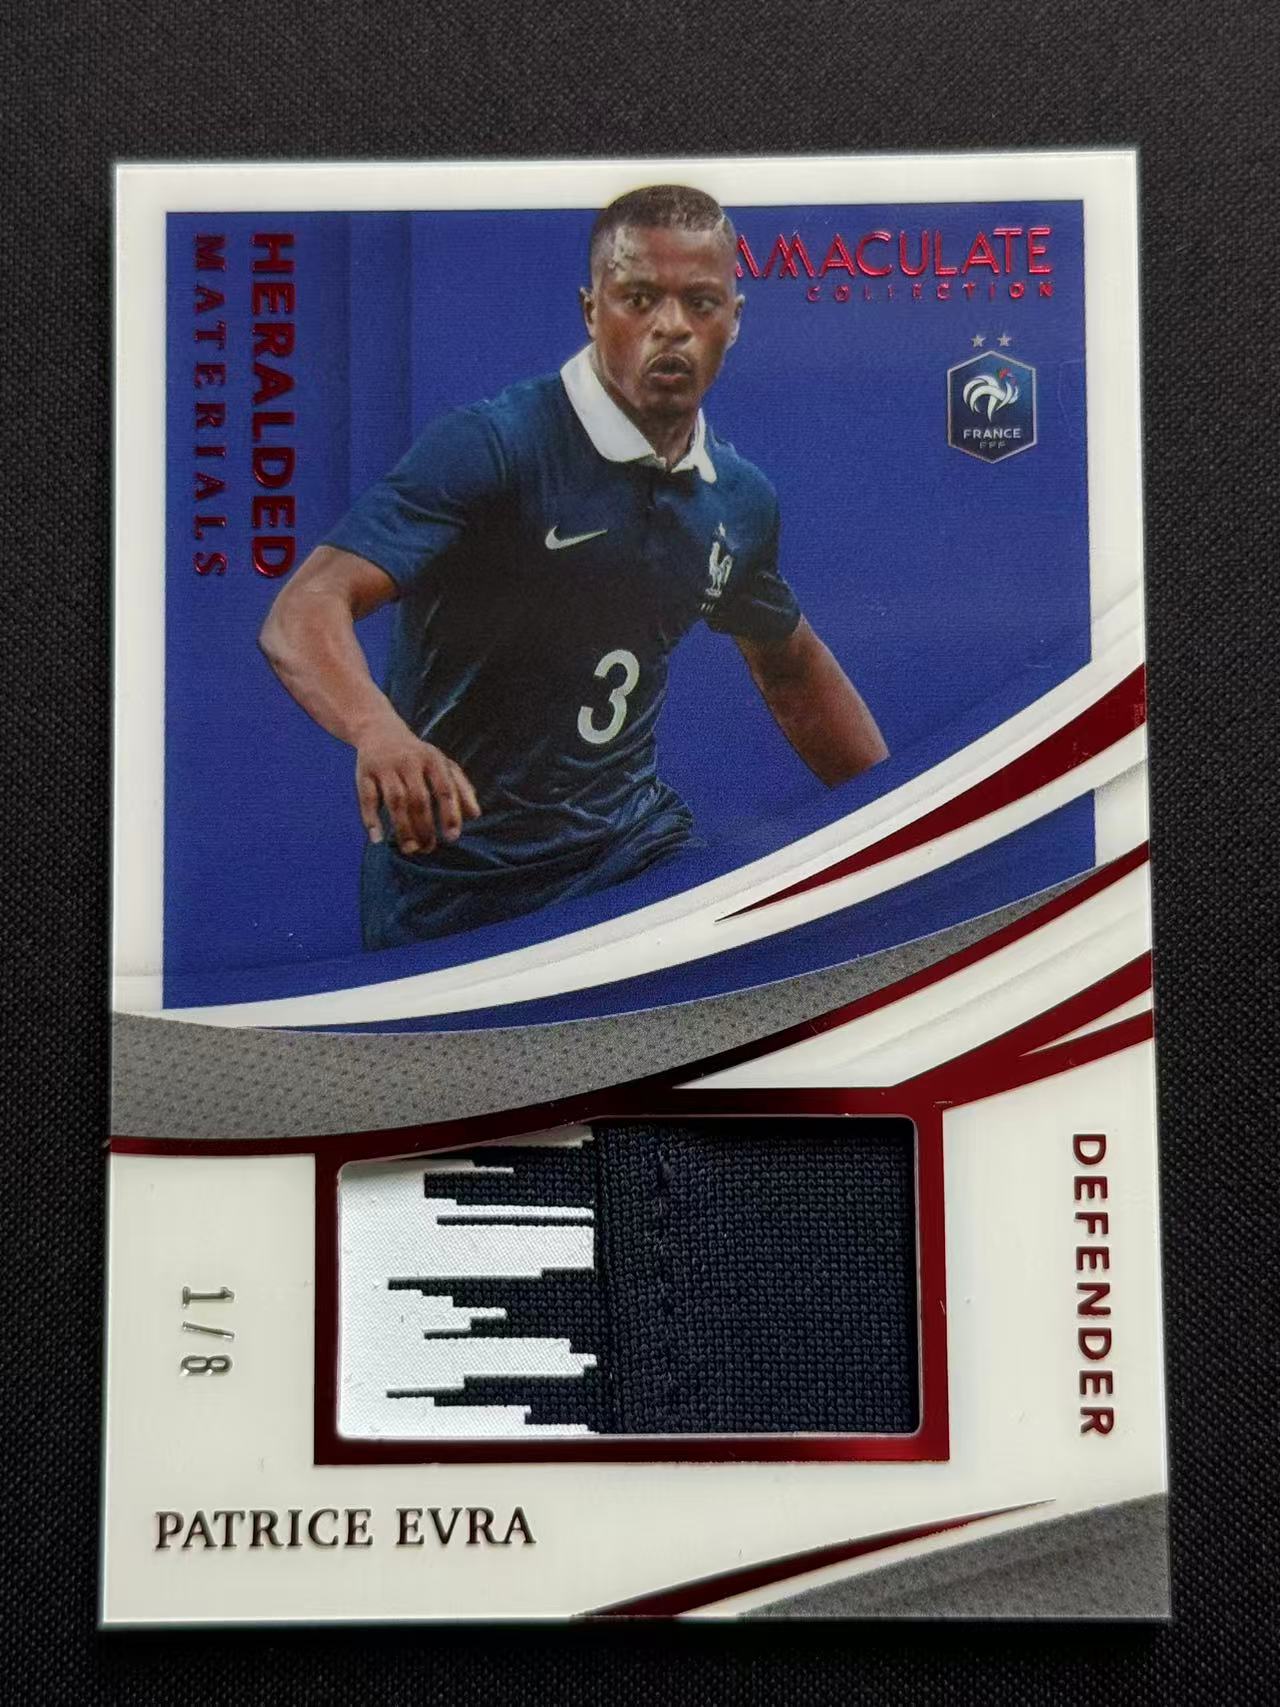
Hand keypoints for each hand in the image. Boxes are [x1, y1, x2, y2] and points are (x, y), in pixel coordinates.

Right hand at [354, 714, 479, 854]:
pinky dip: (371, 819)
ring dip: (403, 828)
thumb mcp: (442, 764)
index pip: (445, 789)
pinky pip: (368, 799)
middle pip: (419, 799)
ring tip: (410, 849)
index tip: (452, 837)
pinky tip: (377, 839)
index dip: (450, 814)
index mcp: (433, 759)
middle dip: (425, 827)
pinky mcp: (364, 773)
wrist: (379, 730)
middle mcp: (409, 762)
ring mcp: (386, 767)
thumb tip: (475, 815)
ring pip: (395, 801)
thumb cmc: (418, 755)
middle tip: (428, 849)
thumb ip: (461, 788)